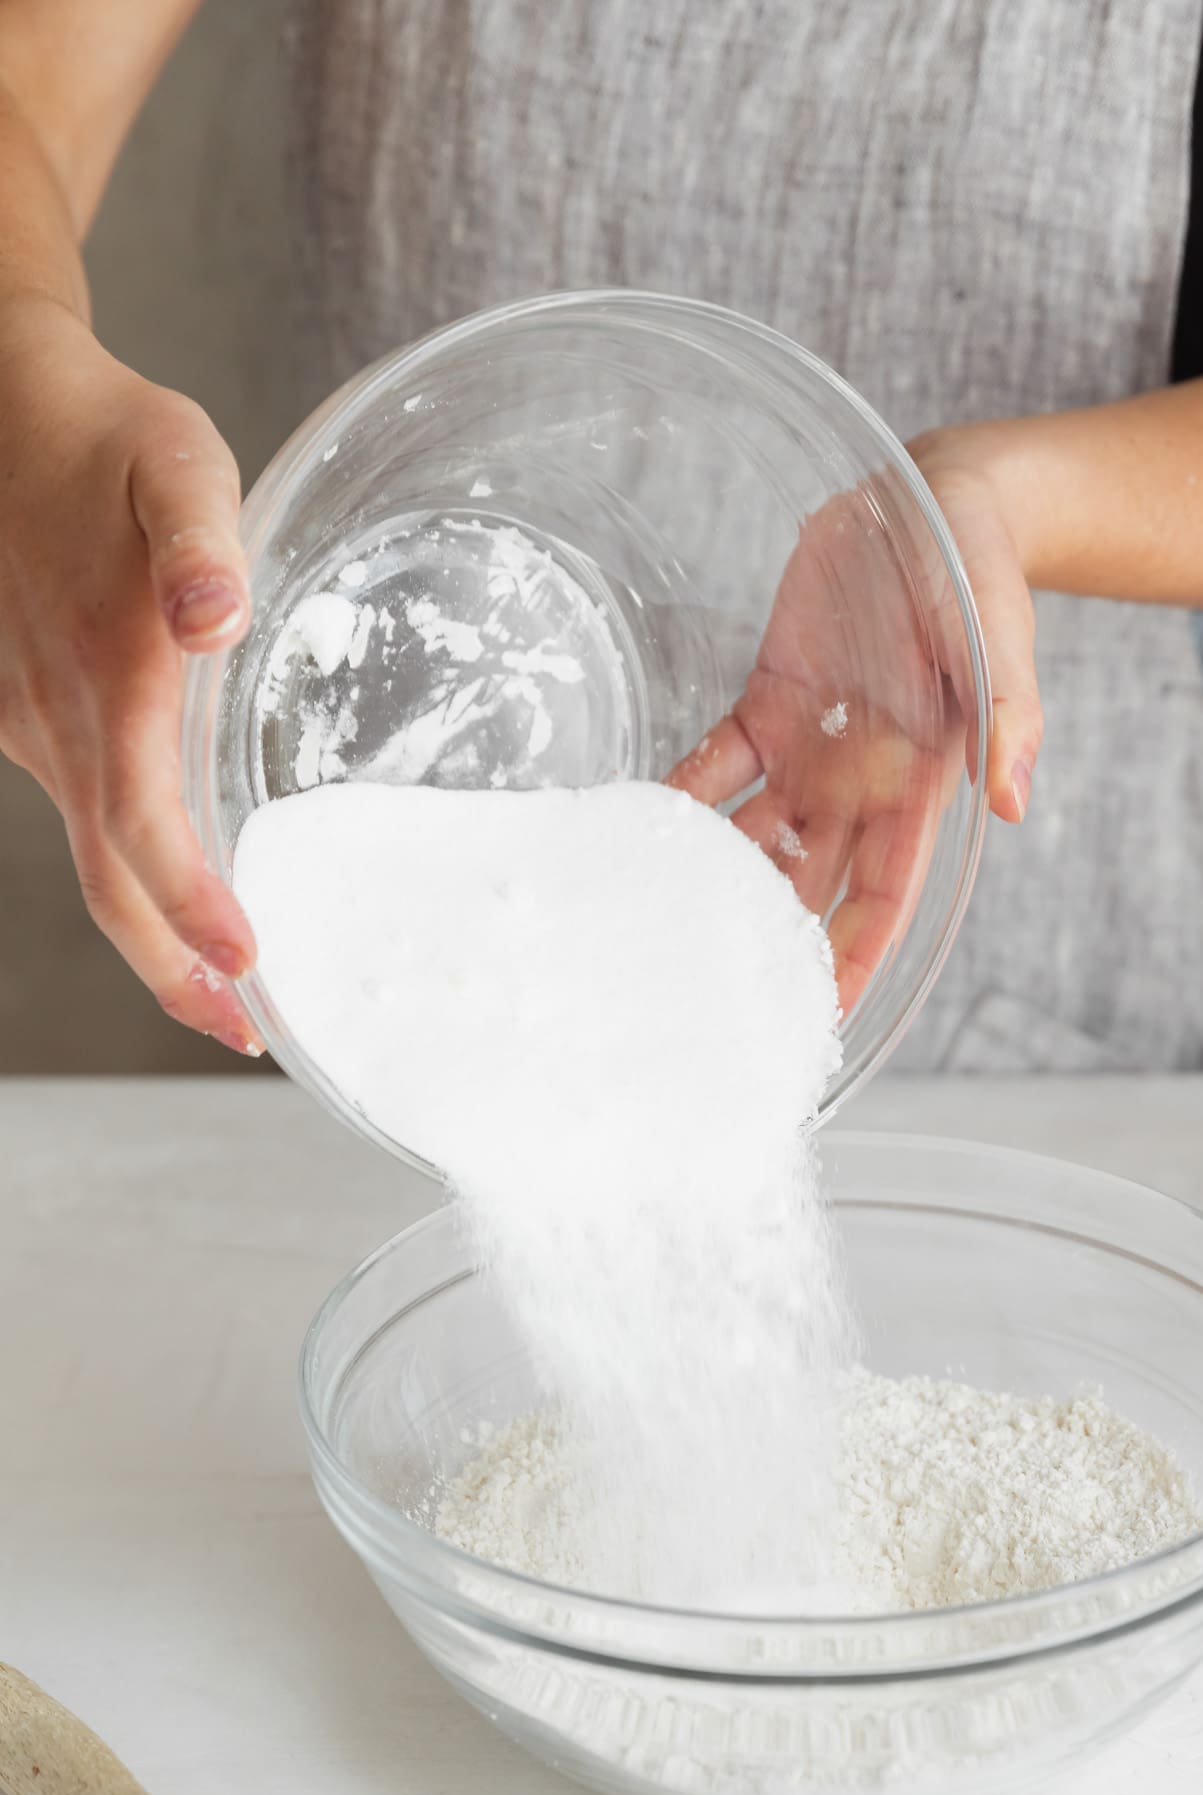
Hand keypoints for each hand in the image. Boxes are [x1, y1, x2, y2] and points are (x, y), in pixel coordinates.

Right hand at [0, 297, 259, 1048]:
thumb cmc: (99, 432)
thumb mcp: (172, 459)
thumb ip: (198, 539)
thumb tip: (213, 617)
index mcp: (104, 681)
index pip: (144, 827)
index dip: (190, 905)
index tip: (247, 964)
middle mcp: (60, 725)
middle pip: (111, 883)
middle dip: (174, 971)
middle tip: (245, 1034)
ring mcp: (38, 726)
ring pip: (94, 859)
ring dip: (154, 935)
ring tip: (226, 990)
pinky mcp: (34, 715)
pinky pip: (86, 816)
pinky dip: (134, 873)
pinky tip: (180, 890)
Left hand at [669, 428, 1039, 1015]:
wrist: (938, 498)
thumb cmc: (982, 569)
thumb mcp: (1000, 640)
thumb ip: (1009, 719)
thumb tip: (1012, 803)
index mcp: (922, 784)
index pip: (885, 892)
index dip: (853, 953)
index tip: (820, 1014)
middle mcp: (864, 782)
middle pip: (815, 885)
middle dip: (775, 942)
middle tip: (717, 997)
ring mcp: (814, 746)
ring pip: (761, 836)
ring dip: (721, 879)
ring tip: (666, 925)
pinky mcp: (772, 700)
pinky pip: (719, 763)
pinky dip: (684, 795)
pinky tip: (639, 827)